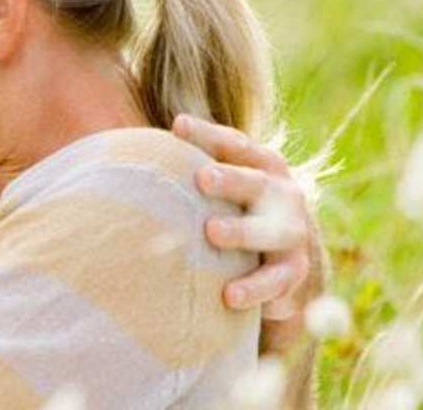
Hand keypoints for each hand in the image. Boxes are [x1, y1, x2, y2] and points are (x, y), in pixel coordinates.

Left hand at [175, 115, 324, 355]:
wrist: (283, 254)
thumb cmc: (237, 207)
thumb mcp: (224, 183)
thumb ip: (193, 165)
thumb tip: (130, 148)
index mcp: (264, 164)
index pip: (236, 144)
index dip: (208, 134)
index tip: (178, 126)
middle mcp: (283, 194)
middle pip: (256, 182)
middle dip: (230, 180)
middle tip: (202, 178)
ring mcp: (292, 232)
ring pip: (270, 231)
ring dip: (242, 231)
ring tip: (212, 232)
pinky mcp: (293, 270)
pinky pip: (274, 281)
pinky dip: (253, 289)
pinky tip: (229, 296)